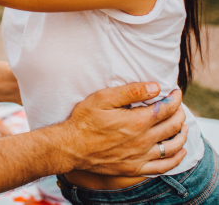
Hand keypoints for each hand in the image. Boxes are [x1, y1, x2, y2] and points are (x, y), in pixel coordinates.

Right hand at [62, 82, 187, 175]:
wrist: (71, 147)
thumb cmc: (84, 120)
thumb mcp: (103, 98)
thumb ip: (130, 91)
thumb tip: (155, 87)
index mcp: (137, 121)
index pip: (166, 108)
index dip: (174, 98)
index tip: (175, 92)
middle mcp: (144, 140)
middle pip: (173, 125)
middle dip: (180, 113)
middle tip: (178, 106)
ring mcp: (141, 156)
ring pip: (173, 146)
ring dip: (182, 134)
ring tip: (183, 126)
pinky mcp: (135, 168)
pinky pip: (163, 167)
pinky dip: (176, 159)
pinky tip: (180, 152)